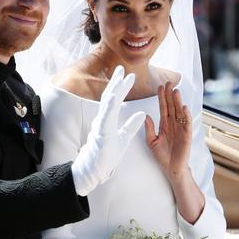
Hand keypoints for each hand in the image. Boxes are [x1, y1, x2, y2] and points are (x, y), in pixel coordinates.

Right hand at [71, 66, 145, 195]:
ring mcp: (101, 126)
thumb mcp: (124, 138)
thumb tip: (143, 114)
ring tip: (119, 78)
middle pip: (110, 97)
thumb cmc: (107, 155)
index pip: (115, 100)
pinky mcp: (101, 134)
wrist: (95, 170)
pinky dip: (109, 107)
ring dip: (114, 90)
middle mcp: (103, 120)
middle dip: (116, 82)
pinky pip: (105, 118)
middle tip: (121, 68)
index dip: (121, 87)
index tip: (128, 75)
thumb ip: (132, 125)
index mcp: (108, 120)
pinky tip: (113, 97)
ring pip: (107, 105)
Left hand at [145, 82, 191, 182]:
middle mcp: (173, 124)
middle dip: (170, 95)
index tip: (159, 86)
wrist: (171, 168)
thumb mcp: (151, 141)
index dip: (162, 97)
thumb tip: (146, 115)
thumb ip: (149, 129)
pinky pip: (187, 124)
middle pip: (172, 106)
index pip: (163, 107)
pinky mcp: (187, 136)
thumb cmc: (162, 156)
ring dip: (178, 102)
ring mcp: (181, 129)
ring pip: (179, 112)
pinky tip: (184, 108)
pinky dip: (186, 116)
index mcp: (164, 124)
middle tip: (168, 82)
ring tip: (176, 91)